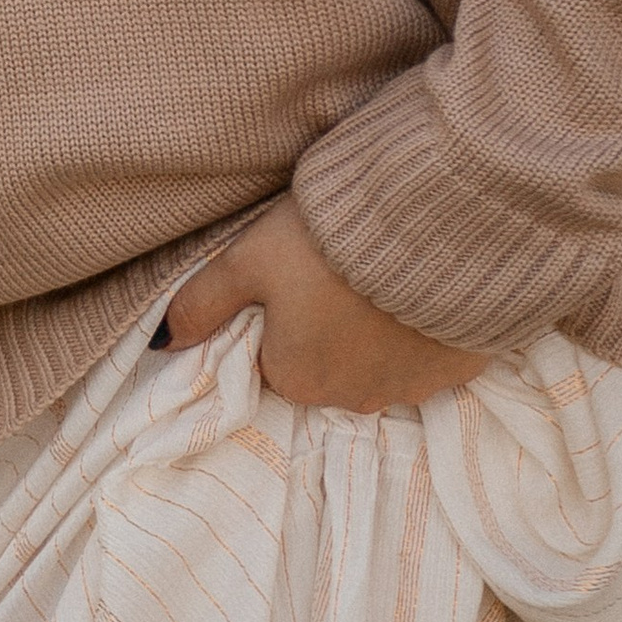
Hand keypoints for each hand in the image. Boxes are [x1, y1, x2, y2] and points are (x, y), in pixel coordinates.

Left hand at [162, 201, 487, 410]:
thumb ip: (201, 303)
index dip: (282, 317)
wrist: (444, 222)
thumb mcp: (249, 260)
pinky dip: (423, 330)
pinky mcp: (458, 371)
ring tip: (386, 277)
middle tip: (342, 273)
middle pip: (325, 367)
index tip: (298, 279)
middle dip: (330, 329)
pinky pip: (429, 358)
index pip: (273, 358)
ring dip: (378, 332)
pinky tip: (424, 290)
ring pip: (377, 365)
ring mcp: (409, 389)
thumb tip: (162, 342)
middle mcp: (350, 399)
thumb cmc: (333, 241)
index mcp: (294, 378)